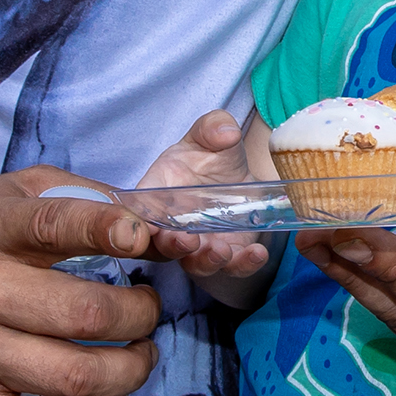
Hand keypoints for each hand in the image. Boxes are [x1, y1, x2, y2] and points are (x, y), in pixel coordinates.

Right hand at [0, 170, 165, 395]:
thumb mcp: (7, 191)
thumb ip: (80, 198)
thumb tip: (153, 228)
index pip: (55, 225)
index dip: (111, 230)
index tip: (145, 240)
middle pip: (83, 315)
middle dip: (141, 316)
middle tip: (149, 310)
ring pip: (72, 377)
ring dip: (129, 370)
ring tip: (140, 354)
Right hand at [130, 110, 268, 284]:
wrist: (236, 175)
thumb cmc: (208, 156)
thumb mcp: (209, 135)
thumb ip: (212, 128)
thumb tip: (225, 131)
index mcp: (156, 195)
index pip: (138, 215)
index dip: (139, 225)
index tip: (148, 228)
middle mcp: (172, 227)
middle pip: (163, 246)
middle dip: (173, 247)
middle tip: (186, 240)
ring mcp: (200, 245)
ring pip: (196, 263)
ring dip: (206, 261)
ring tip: (221, 251)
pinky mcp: (229, 252)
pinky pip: (234, 267)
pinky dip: (244, 264)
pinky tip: (257, 253)